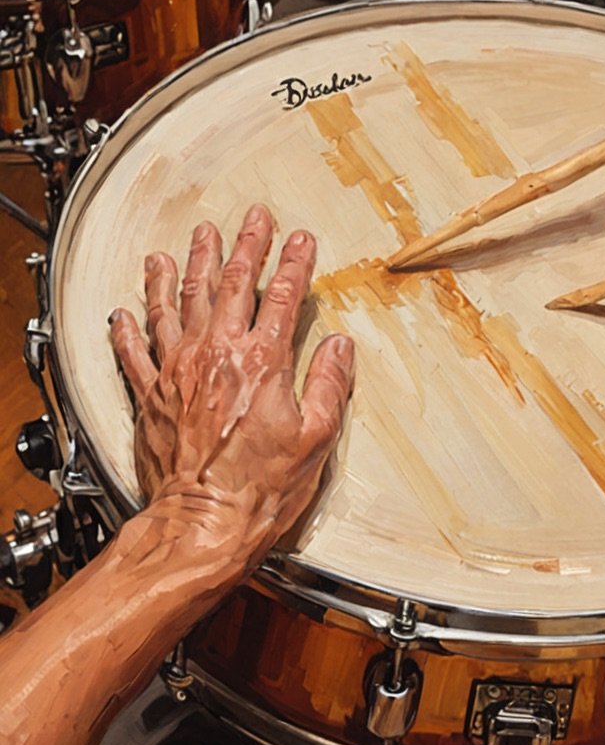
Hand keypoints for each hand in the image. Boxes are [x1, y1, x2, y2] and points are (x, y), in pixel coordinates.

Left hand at [109, 205, 353, 572]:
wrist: (200, 525)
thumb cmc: (260, 490)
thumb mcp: (316, 438)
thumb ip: (329, 384)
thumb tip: (339, 346)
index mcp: (261, 363)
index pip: (281, 298)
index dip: (293, 264)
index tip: (300, 239)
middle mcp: (216, 356)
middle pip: (230, 285)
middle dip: (244, 246)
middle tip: (251, 219)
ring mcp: (178, 373)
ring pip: (179, 304)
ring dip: (186, 267)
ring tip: (192, 240)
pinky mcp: (151, 396)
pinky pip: (134, 351)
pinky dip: (128, 327)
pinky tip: (124, 309)